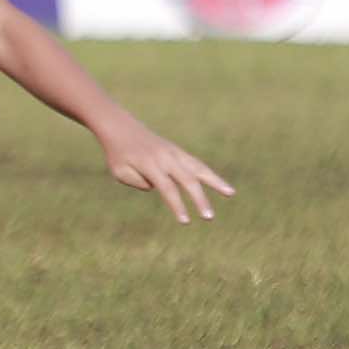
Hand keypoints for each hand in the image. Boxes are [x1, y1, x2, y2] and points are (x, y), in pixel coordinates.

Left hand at [97, 119, 234, 222]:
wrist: (120, 127)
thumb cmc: (117, 154)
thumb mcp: (120, 172)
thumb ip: (140, 183)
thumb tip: (163, 189)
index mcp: (149, 164)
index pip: (167, 189)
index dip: (177, 205)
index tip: (185, 221)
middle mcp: (165, 157)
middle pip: (187, 180)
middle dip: (199, 199)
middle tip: (209, 217)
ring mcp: (174, 152)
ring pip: (199, 168)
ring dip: (215, 181)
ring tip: (231, 193)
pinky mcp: (177, 151)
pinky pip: (196, 163)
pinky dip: (208, 174)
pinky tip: (220, 184)